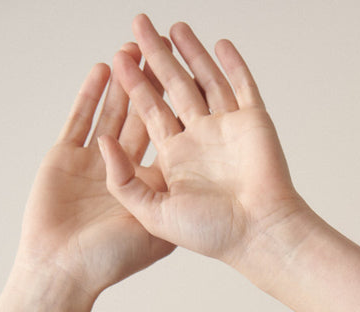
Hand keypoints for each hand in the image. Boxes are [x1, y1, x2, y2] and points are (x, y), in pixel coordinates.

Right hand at [15, 44, 173, 298]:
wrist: (61, 270)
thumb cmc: (108, 261)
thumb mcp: (152, 230)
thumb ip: (165, 196)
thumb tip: (187, 168)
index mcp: (152, 189)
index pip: (171, 140)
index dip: (180, 111)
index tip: (193, 83)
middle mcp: (127, 172)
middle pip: (144, 119)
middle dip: (153, 87)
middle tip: (163, 54)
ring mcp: (95, 163)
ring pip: (114, 114)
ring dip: (124, 83)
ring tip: (133, 52)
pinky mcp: (66, 157)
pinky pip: (81, 118)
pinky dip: (91, 95)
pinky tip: (103, 71)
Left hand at [99, 16, 310, 268]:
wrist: (258, 235)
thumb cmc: (212, 234)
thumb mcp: (152, 214)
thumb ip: (123, 181)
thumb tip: (101, 141)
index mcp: (176, 160)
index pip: (150, 112)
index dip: (134, 85)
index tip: (118, 58)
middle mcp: (201, 141)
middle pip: (174, 88)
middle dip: (156, 58)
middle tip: (139, 27)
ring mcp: (228, 130)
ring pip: (206, 81)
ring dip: (191, 54)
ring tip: (174, 27)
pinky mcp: (254, 123)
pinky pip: (242, 87)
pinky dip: (233, 65)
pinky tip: (220, 45)